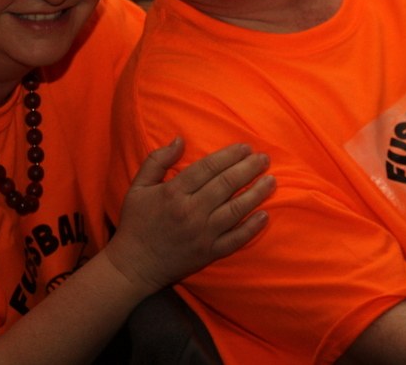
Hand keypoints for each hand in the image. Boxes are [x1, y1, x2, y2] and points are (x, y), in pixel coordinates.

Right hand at [105, 138, 274, 294]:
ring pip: (236, 210)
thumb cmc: (135, 223)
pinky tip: (265, 215)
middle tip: (264, 158)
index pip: (208, 168)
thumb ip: (157, 160)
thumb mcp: (138, 187)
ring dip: (256, 194)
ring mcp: (202, 234)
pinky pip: (236, 239)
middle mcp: (191, 212)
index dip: (229, 155)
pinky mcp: (209, 253)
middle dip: (248, 169)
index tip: (245, 147)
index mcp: (173, 193)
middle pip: (226, 184)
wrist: (133, 265)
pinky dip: (252, 228)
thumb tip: (179, 140)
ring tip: (271, 181)